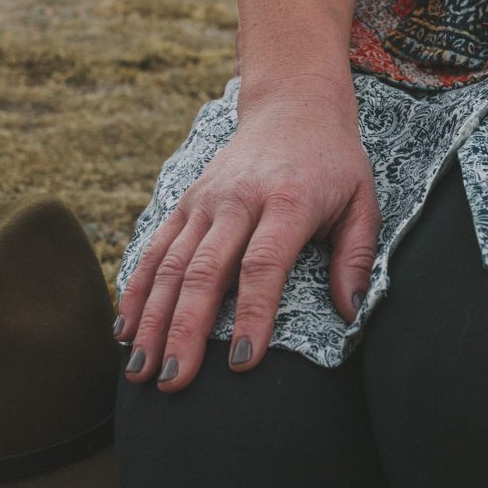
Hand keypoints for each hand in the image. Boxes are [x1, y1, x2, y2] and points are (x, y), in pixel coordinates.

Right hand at [115, 78, 380, 392]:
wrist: (292, 106)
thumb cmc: (333, 163)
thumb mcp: (362, 201)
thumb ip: (357, 257)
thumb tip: (352, 313)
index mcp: (287, 201)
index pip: (263, 264)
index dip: (253, 314)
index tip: (243, 362)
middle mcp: (238, 200)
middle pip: (205, 271)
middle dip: (185, 330)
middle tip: (173, 381)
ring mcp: (205, 200)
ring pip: (171, 265)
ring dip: (151, 320)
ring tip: (139, 371)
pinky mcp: (185, 202)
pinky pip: (155, 249)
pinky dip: (136, 291)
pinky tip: (124, 332)